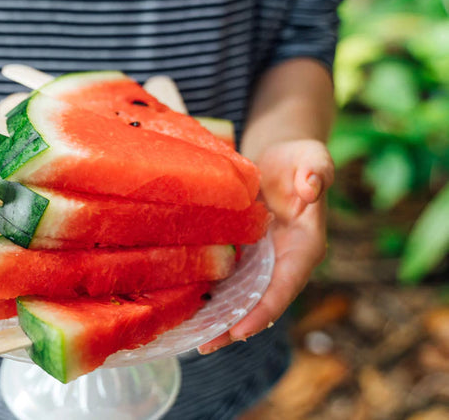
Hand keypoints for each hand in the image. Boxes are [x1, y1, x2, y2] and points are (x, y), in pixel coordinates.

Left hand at [198, 139, 333, 353]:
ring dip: (220, 318)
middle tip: (206, 345)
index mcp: (304, 247)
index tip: (241, 330)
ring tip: (193, 339)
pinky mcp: (245, 256)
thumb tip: (312, 188)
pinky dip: (212, 295)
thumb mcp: (311, 158)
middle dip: (236, 326)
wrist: (279, 159)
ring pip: (242, 297)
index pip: (286, 286)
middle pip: (261, 302)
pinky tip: (187, 306)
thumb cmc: (298, 158)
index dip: (264, 310)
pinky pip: (229, 280)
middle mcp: (284, 262)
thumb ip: (316, 172)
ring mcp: (263, 262)